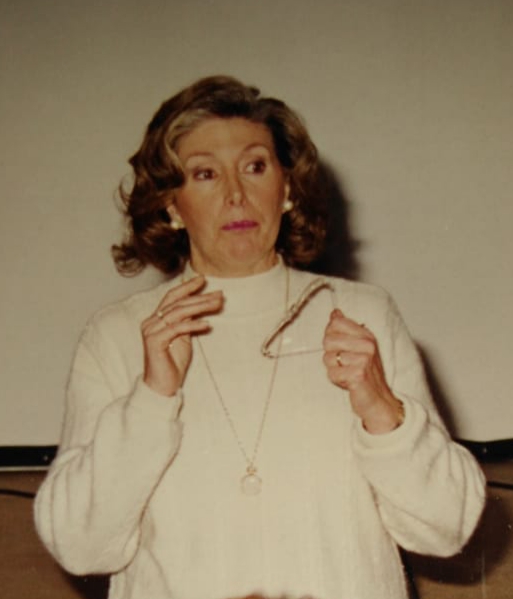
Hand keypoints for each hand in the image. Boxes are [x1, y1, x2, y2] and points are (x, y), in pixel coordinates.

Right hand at [141, 276, 223, 396]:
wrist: (162, 386)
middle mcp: (151, 322)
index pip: (172, 297)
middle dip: (200, 297)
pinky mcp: (155, 342)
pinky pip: (177, 329)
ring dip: (200, 307)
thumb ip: (188, 322)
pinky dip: (193, 325)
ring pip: (178, 313)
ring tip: (217, 304)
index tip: (203, 279)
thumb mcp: (183, 338)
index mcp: (156, 319)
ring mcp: (151, 331)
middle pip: (177, 303)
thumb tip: (200, 306)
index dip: (186, 287)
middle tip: (219, 294)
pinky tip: (207, 324)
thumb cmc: (173, 363)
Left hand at [323, 309, 402, 432]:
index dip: (330, 335)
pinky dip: (336, 380)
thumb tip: (335, 313)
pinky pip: (332, 374)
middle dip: (330, 355)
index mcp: (366, 335)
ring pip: (327, 358)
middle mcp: (367, 345)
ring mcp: (364, 359)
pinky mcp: (358, 374)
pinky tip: (348, 382)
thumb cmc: (366, 373)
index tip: (340, 347)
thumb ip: (345, 329)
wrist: (378, 399)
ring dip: (333, 369)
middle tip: (344, 364)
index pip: (335, 323)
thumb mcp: (358, 347)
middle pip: (328, 340)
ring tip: (348, 373)